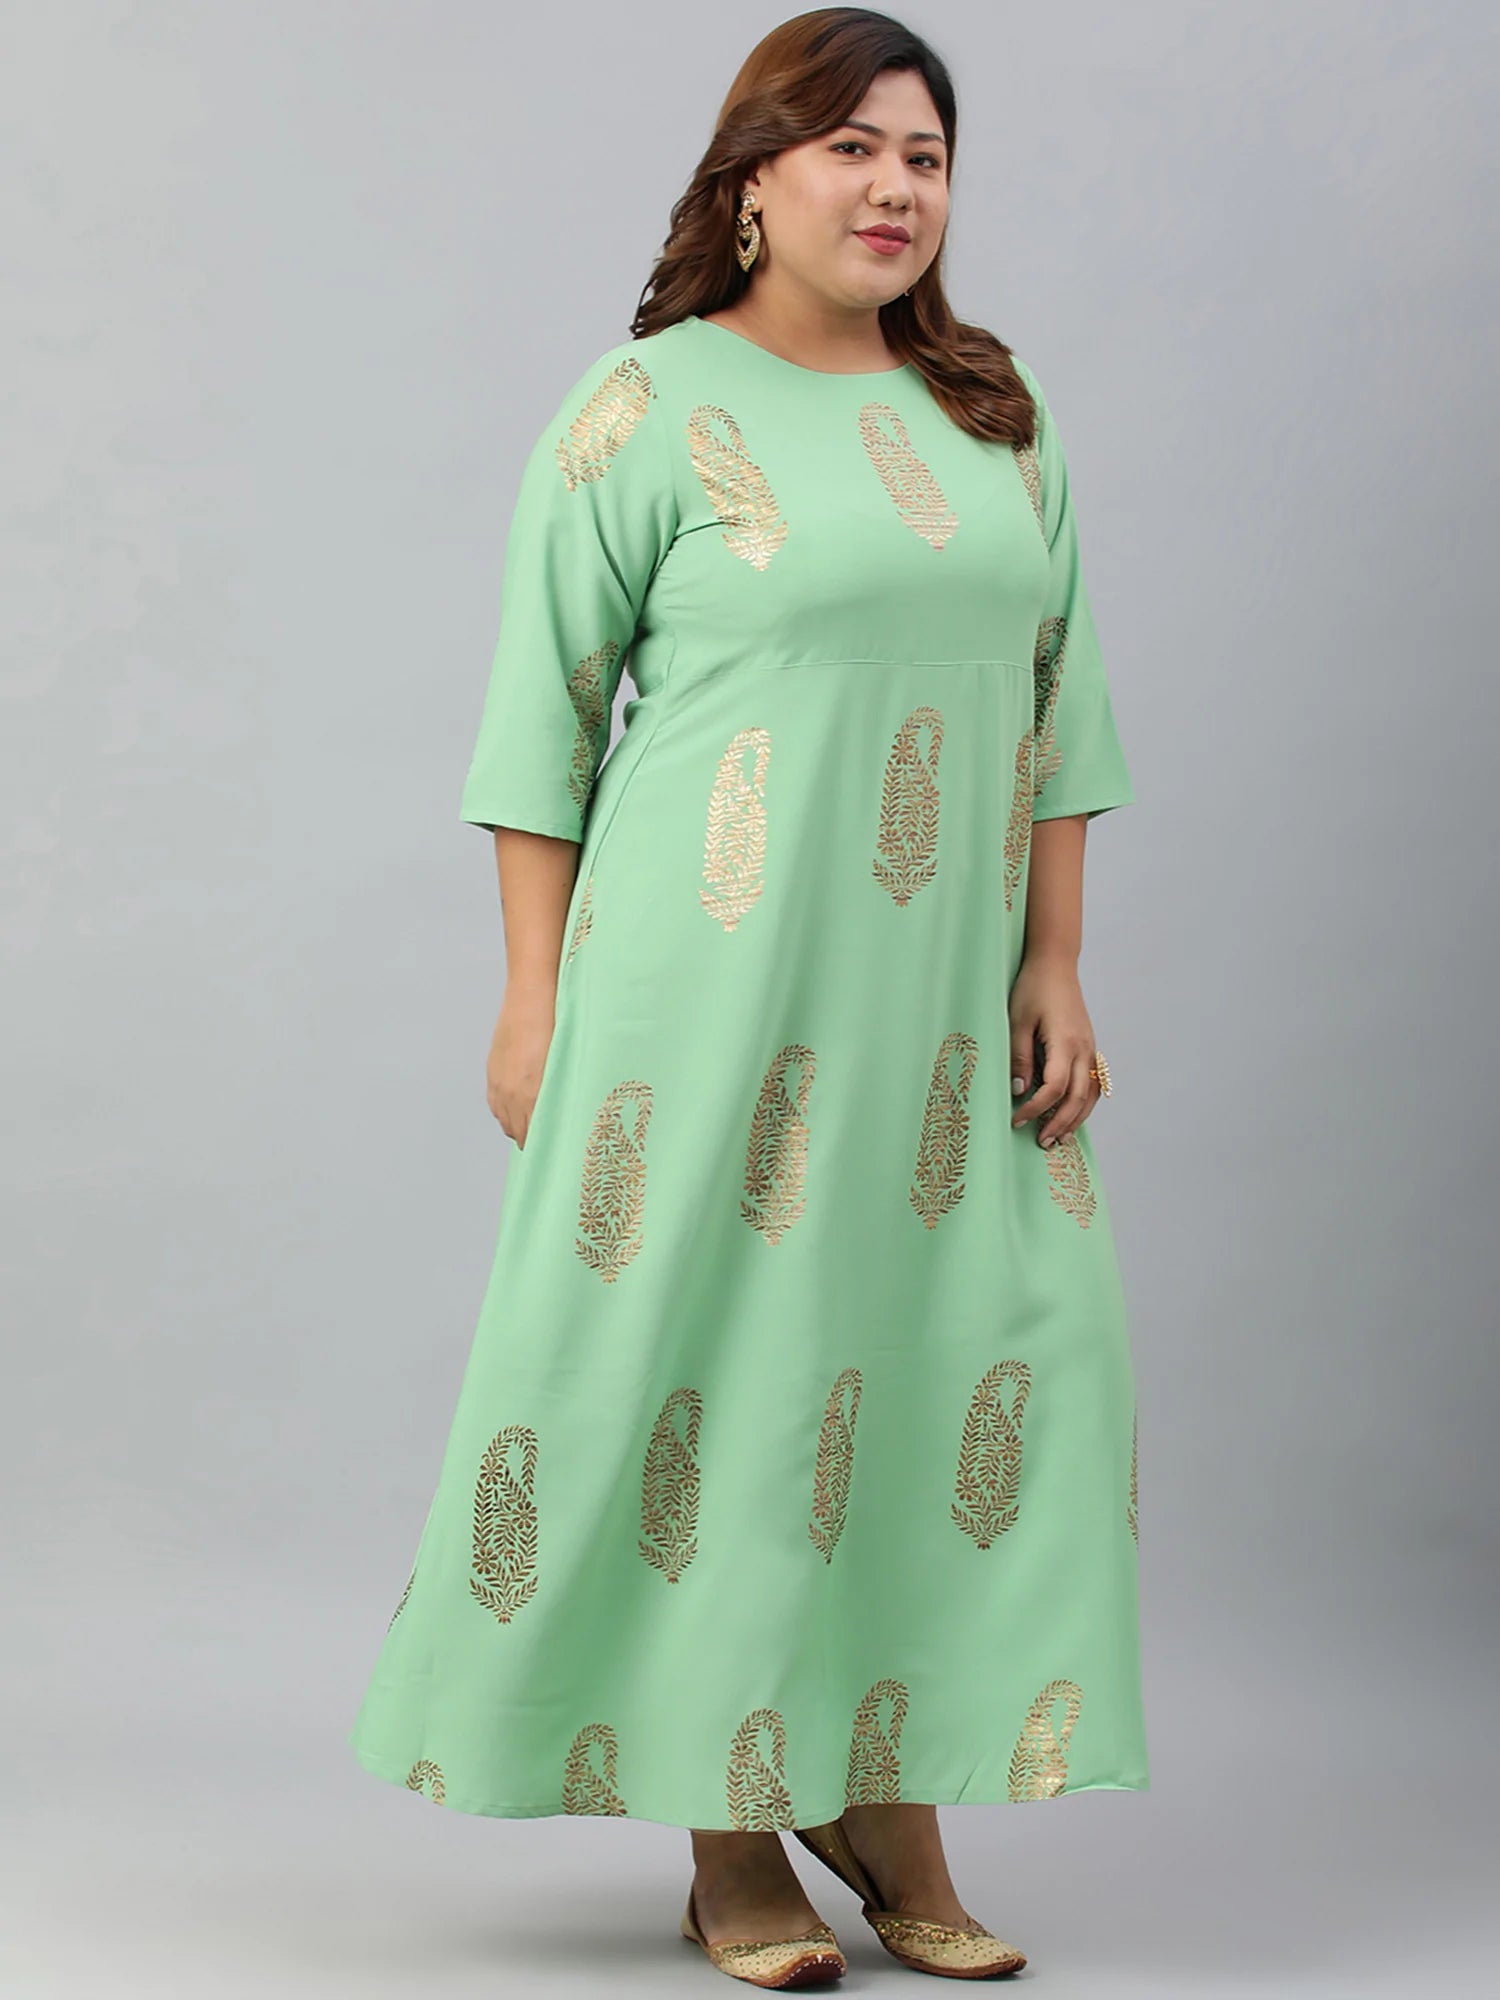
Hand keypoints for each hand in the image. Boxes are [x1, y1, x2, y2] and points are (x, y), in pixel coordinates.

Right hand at [485, 983, 555, 1145]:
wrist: (532, 998)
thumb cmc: (558, 1027)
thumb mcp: (567, 1063)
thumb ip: (563, 1092)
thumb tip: (567, 1114)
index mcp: (533, 1093)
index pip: (534, 1135)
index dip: (546, 1145)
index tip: (557, 1150)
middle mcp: (512, 1092)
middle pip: (518, 1133)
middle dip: (532, 1139)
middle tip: (550, 1141)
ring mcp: (500, 1083)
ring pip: (506, 1121)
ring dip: (518, 1126)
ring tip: (535, 1126)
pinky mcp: (493, 1073)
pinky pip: (496, 1106)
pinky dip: (507, 1112)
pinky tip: (518, 1108)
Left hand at [1008, 955, 1101, 1148]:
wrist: (1055, 965)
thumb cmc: (1033, 989)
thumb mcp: (1017, 1022)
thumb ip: (1020, 1058)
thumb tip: (1019, 1091)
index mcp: (1065, 1043)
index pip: (1054, 1088)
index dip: (1035, 1108)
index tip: (1016, 1119)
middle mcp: (1084, 1049)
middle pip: (1077, 1098)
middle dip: (1059, 1123)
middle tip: (1041, 1142)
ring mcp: (1090, 1048)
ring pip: (1090, 1094)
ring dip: (1075, 1118)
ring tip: (1058, 1138)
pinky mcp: (1089, 1046)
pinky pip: (1093, 1083)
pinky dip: (1085, 1103)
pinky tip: (1073, 1115)